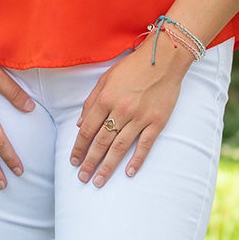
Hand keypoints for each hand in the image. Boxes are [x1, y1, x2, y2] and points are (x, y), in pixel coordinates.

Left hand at [69, 39, 192, 186]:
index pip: (88, 129)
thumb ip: (91, 101)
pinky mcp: (157, 121)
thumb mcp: (106, 78)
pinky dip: (137, 160)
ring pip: (120, 147)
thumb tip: (81, 125)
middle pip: (101, 142)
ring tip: (98, 181)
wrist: (165, 58)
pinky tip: (129, 173)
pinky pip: (145, 145)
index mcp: (106, 99)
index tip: (73, 161)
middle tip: (82, 177)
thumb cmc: (133, 67)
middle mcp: (121, 110)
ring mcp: (140, 117)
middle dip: (90, 162)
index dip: (79, 147)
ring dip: (108, 166)